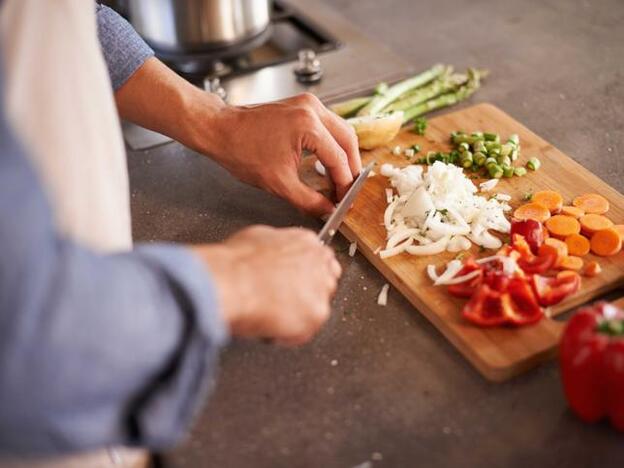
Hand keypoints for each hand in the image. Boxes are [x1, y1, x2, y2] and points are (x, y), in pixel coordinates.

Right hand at [191, 225, 340, 344]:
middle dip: (307, 295)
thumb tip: (270, 254)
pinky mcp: (317, 314)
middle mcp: (319, 263)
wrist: (232, 282)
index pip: (321, 260)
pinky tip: (269, 326)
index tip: (295, 284)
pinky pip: (303, 332)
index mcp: (305, 242)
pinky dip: (286, 335)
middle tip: (282, 303)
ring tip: (270, 314)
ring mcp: (321, 289)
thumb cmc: (236, 263)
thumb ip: (275, 247)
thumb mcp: (256, 238)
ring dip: (296, 316)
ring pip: (315, 309)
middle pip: (326, 284)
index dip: (306, 275)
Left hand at [208, 93, 360, 215]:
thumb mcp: (278, 183)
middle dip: (351, 167)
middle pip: (348, 140)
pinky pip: (329, 125)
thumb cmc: (242, 151)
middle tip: (348, 190)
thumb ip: (308, 200)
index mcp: (308, 126)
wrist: (220, 130)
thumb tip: (327, 210)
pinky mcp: (303, 105)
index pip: (339, 159)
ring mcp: (308, 104)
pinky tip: (329, 161)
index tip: (344, 200)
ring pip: (341, 130)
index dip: (344, 184)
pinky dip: (333, 144)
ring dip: (344, 155)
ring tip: (340, 178)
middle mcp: (312, 109)